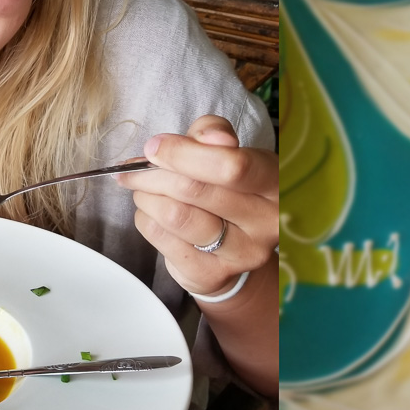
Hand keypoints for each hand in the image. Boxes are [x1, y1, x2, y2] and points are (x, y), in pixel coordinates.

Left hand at [118, 115, 278, 297]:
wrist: (237, 245)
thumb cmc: (229, 188)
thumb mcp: (228, 150)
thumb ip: (214, 134)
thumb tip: (203, 137)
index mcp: (275, 183)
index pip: (232, 166)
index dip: (184, 153)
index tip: (155, 147)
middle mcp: (265, 222)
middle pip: (195, 190)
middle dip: (154, 173)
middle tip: (135, 168)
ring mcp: (240, 253)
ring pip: (175, 216)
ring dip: (146, 196)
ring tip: (142, 189)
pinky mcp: (211, 275)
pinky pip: (161, 239)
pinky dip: (145, 219)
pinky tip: (151, 213)